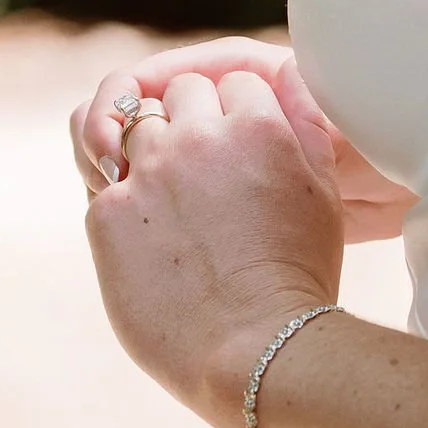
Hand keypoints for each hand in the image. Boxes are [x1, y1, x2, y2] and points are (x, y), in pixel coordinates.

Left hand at [82, 67, 345, 427]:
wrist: (255, 354)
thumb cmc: (299, 276)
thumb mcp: (322, 192)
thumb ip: (303, 123)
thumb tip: (287, 74)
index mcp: (257, 126)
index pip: (233, 82)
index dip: (239, 117)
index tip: (243, 156)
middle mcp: (198, 138)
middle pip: (182, 91)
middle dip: (193, 122)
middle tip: (207, 175)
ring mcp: (147, 173)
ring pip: (136, 126)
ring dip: (154, 153)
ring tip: (175, 205)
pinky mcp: (106, 213)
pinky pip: (105, 180)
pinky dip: (125, 201)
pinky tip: (151, 239)